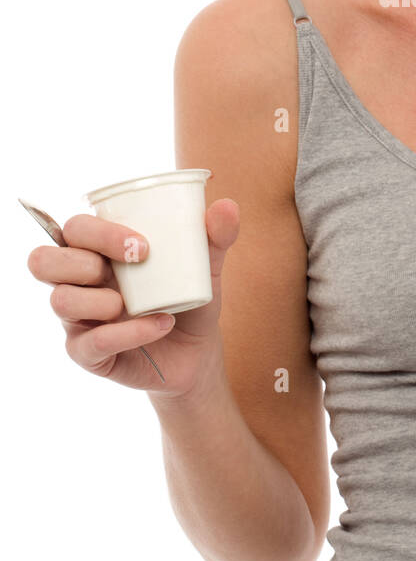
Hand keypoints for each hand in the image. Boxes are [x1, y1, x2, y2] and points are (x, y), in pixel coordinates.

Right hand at [27, 199, 239, 398]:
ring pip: (59, 301)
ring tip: (136, 304)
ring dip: (100, 300)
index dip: (97, 232)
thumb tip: (227, 206)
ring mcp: (78, 320)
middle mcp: (78, 283)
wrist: (197, 353)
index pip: (73, 229)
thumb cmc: (188, 299)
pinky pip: (91, 342)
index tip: (143, 245)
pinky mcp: (87, 354)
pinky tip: (160, 325)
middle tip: (134, 265)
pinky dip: (129, 333)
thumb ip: (215, 236)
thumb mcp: (206, 267)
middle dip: (81, 260)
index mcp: (97, 252)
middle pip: (43, 261)